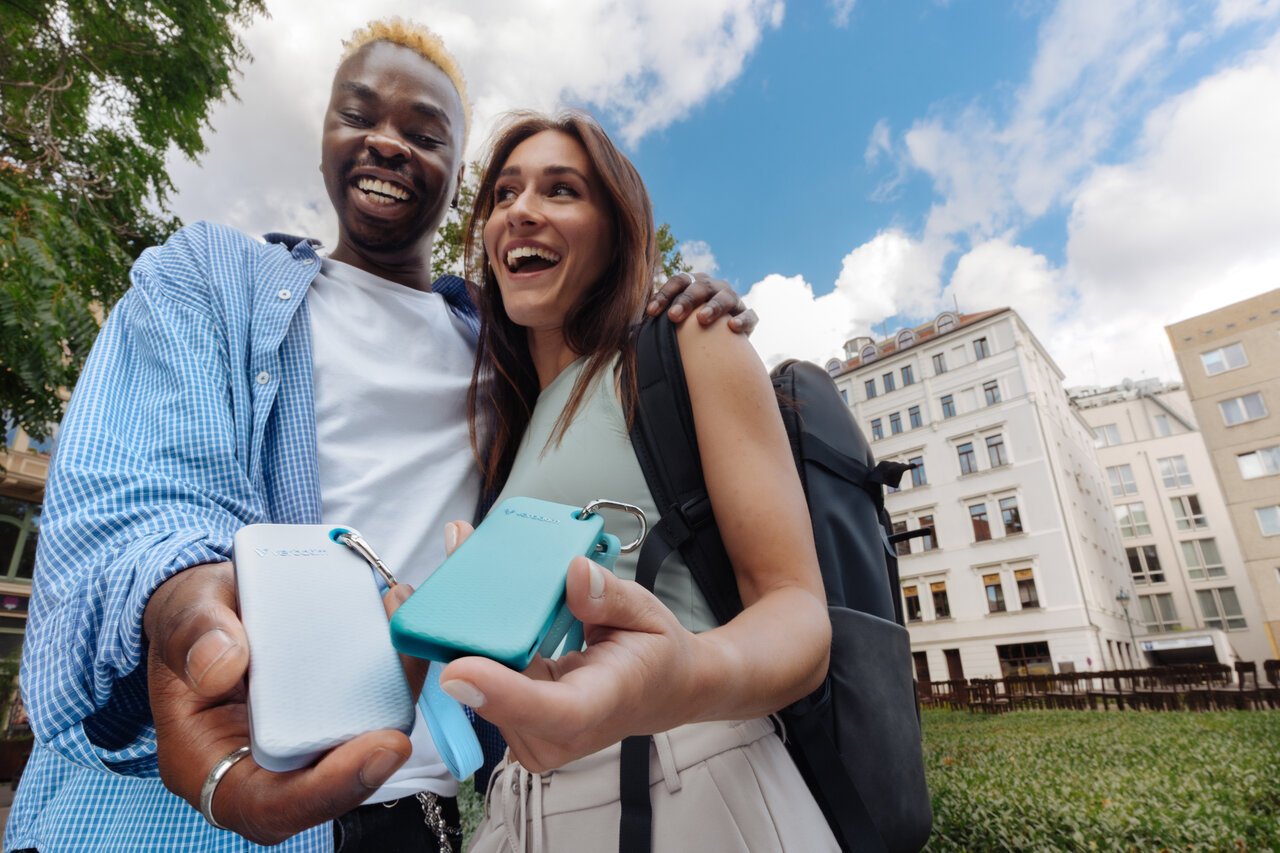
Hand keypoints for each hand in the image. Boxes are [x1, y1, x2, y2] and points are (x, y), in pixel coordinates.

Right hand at [144, 562, 419, 843]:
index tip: (377, 751)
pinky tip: (402, 635)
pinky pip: (367, 715)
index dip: (327, 789)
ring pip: (356, 750)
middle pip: (326, 788)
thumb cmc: (193, 621)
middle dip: (373, 759)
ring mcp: (298, 745)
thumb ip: (193, 634)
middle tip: (406, 723)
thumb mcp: (183, 614)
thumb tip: (222, 664)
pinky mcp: (328, 718)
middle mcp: (258, 765)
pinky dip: (391, 682)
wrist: (213, 607)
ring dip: (392, 708)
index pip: (269, 806)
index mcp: (205, 763)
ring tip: (410, 652)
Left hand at [438, 546, 703, 772]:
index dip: (503, 695)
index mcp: (603, 704)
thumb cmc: (652, 652)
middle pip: (500, 698)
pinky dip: (469, 645)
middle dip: (464, 641)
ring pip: (481, 691)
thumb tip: (575, 574)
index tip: (457, 671)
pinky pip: (481, 686)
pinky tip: (461, 602)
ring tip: (458, 570)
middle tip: (451, 570)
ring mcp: (536, 735)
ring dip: (461, 637)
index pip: (554, 712)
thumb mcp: (645, 614)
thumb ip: (610, 597)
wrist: (660, 690)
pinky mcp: (516, 725)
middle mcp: (564, 733)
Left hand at [647, 272, 756, 333]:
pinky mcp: (748, 318)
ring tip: (702, 319)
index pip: (679, 281)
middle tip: (673, 317)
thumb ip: (651, 327)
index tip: (650, 313)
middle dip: (686, 300)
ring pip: (726, 297)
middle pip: (700, 287)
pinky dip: (743, 320)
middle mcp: (714, 288)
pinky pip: (749, 316)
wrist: (721, 343)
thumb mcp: (671, 326)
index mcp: (693, 285)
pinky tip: (733, 328)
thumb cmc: (689, 331)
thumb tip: (625, 335)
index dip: (664, 295)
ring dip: (713, 306)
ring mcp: (733, 301)